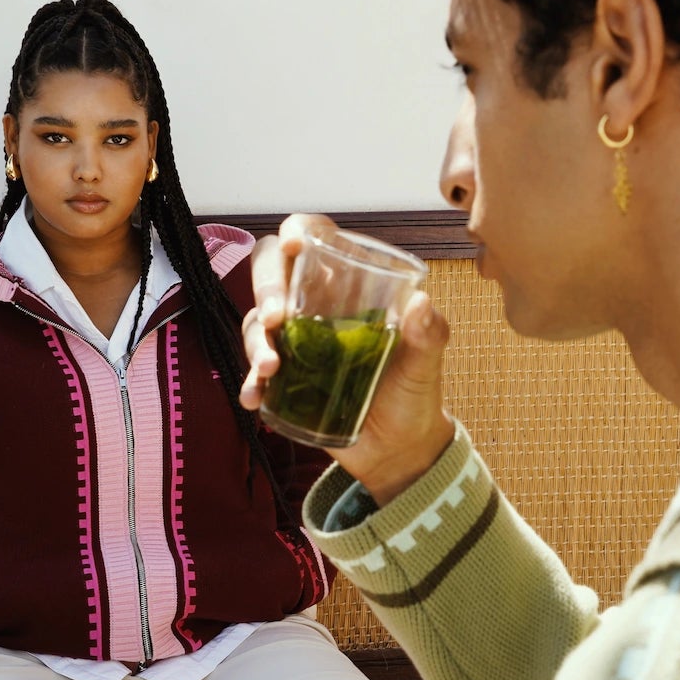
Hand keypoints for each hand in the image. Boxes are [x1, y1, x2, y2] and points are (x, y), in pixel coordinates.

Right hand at [241, 214, 455, 505]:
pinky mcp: (284, 378)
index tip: (297, 245)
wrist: (401, 448)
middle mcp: (316, 306)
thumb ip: (429, 334)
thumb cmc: (415, 392)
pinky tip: (254, 398)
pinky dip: (250, 382)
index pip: (318, 240)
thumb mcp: (427, 362)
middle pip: (273, 271)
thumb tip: (421, 304)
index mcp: (350, 286)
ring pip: (258, 321)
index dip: (300, 230)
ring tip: (271, 368)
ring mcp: (296, 342)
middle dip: (266, 285)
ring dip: (257, 341)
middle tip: (276, 318)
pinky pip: (254, 371)